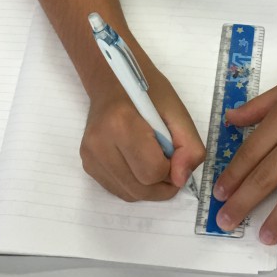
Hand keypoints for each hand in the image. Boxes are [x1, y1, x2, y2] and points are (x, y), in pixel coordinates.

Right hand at [80, 65, 204, 200]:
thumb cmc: (147, 92)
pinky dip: (135, 185)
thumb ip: (189, 146)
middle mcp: (99, 144)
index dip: (171, 168)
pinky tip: (138, 163)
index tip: (173, 152)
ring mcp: (90, 157)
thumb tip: (180, 180)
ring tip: (153, 160)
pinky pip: (118, 190)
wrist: (113, 81)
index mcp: (121, 124)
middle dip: (162, 183)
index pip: (152, 171)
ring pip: (130, 195)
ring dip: (149, 187)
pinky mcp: (87, 165)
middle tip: (169, 162)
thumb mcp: (177, 111)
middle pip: (141, 189)